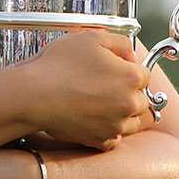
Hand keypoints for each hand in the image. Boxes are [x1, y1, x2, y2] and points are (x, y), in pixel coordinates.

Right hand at [21, 31, 151, 150]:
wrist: (34, 94)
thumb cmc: (59, 65)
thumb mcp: (91, 38)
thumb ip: (120, 42)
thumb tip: (131, 55)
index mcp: (130, 77)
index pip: (144, 74)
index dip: (128, 69)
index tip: (114, 69)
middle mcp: (129, 103)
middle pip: (141, 100)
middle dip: (128, 93)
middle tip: (104, 87)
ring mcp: (115, 124)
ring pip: (131, 122)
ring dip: (121, 114)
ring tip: (98, 104)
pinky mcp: (100, 140)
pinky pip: (114, 140)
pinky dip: (108, 133)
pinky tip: (95, 121)